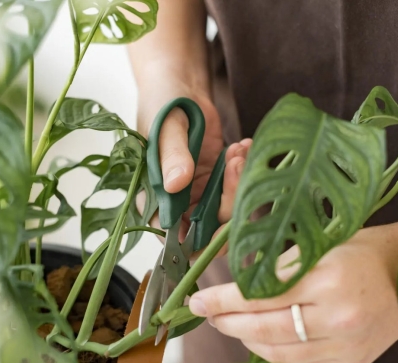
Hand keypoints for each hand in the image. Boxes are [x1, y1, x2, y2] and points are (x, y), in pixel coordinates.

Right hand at [137, 83, 248, 232]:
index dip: (199, 242)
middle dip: (228, 202)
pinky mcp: (217, 180)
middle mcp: (176, 203)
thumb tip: (176, 184)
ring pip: (227, 209)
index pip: (174, 238)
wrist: (180, 85)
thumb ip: (171, 156)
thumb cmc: (163, 104)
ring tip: (238, 150)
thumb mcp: (165, 128)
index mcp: (153, 199)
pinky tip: (242, 145)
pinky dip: (245, 169)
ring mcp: (198, 193)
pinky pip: (236, 188)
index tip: (224, 224)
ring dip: (239, 182)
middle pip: (208, 227)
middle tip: (234, 165)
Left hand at [188, 223, 397, 362]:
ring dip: (247, 339)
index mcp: (328, 279)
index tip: (196, 301)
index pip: (259, 296)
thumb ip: (278, 265)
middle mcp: (338, 318)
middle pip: (264, 329)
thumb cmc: (363, 250)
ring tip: (231, 324)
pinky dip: (274, 350)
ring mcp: (346, 347)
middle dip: (228, 322)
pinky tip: (262, 336)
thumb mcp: (320, 244)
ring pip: (278, 353)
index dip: (222, 301)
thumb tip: (232, 280)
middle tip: (207, 314)